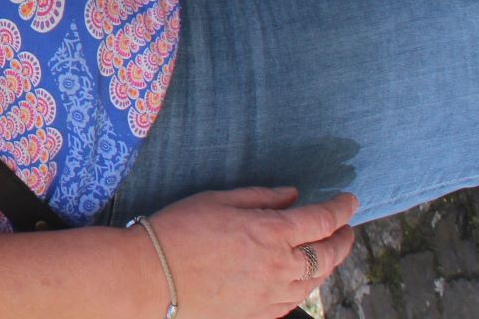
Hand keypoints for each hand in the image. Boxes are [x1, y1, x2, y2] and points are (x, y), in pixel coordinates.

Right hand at [146, 188, 356, 318]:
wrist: (153, 276)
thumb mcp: (217, 199)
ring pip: (315, 282)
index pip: (321, 220)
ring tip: (327, 254)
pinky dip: (305, 288)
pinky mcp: (258, 312)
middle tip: (346, 230)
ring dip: (328, 266)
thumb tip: (291, 195)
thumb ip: (260, 197)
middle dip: (343, 240)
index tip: (350, 201)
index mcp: (271, 232)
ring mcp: (272, 294)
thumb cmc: (178, 230)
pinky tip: (301, 281)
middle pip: (328, 255)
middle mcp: (280, 265)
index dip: (340, 209)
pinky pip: (294, 302)